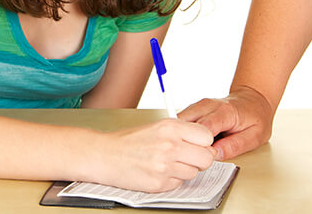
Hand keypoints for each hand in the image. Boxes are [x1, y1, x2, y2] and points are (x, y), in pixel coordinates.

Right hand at [97, 119, 214, 192]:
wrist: (104, 155)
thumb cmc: (128, 141)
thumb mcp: (156, 127)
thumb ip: (181, 133)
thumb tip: (204, 143)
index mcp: (170, 127)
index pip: (207, 137)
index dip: (204, 143)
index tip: (198, 145)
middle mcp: (170, 146)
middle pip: (207, 158)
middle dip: (200, 159)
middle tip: (188, 158)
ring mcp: (165, 166)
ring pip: (193, 172)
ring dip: (184, 170)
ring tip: (167, 164)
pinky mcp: (159, 183)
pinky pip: (178, 183)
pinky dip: (171, 180)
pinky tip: (158, 172)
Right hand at [178, 85, 274, 159]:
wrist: (253, 99)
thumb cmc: (256, 117)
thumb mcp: (255, 136)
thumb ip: (235, 146)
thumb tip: (216, 155)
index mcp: (225, 112)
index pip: (203, 128)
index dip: (201, 146)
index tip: (206, 156)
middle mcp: (207, 105)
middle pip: (185, 124)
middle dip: (188, 142)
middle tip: (198, 155)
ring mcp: (198, 106)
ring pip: (179, 123)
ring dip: (183, 138)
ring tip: (195, 149)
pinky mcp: (193, 109)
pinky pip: (181, 123)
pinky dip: (182, 134)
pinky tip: (191, 143)